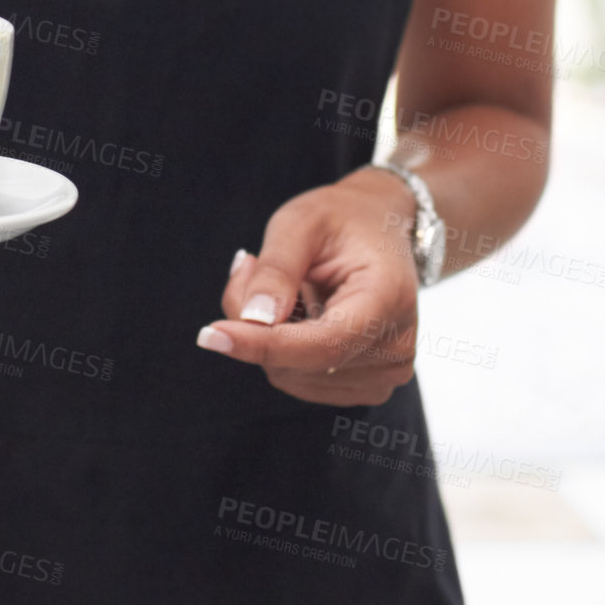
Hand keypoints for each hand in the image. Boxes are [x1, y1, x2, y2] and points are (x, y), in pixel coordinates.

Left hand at [198, 168, 419, 405]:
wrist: (378, 228)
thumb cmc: (340, 220)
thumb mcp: (302, 223)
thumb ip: (277, 269)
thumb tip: (254, 320)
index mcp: (389, 299)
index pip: (321, 344)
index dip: (262, 344)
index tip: (210, 335)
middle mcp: (395, 346)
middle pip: (297, 362)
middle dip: (256, 322)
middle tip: (253, 265)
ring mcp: (384, 373)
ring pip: (289, 375)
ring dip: (267, 334)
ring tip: (286, 284)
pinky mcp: (365, 385)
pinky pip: (298, 379)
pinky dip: (280, 348)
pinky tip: (295, 310)